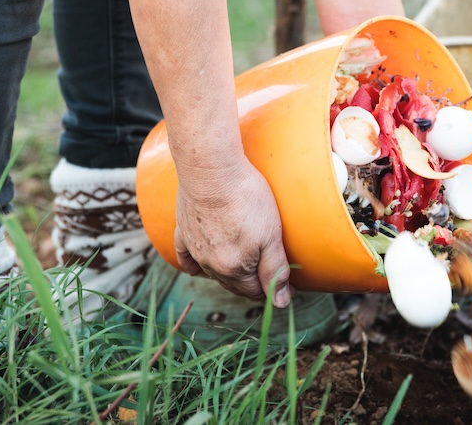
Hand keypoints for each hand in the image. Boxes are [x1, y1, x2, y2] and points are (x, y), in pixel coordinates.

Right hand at [173, 158, 292, 307]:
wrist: (211, 169)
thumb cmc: (246, 199)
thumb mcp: (271, 236)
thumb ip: (275, 271)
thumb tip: (280, 302)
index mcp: (234, 268)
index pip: (256, 291)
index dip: (274, 291)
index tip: (289, 286)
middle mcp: (210, 264)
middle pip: (235, 284)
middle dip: (253, 285)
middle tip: (270, 278)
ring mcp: (194, 248)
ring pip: (213, 272)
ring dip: (229, 275)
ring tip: (243, 271)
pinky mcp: (183, 231)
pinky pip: (186, 257)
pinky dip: (193, 265)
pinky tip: (197, 267)